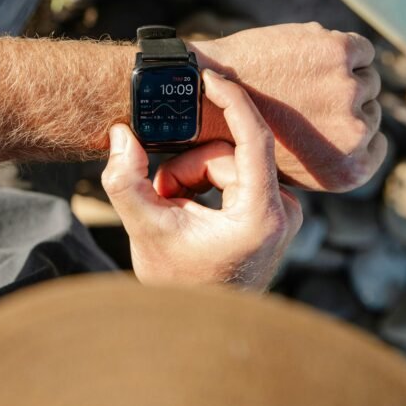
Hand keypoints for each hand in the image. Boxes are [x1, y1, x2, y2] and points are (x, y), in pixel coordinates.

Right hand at [102, 70, 302, 290]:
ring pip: (230, 163)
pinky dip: (207, 185)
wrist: (201, 327)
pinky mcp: (277, 211)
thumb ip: (125, 178)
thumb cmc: (177, 285)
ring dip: (193, 178)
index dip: (232, 101)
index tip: (208, 77)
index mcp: (261, 217)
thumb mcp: (144, 228)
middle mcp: (284, 213)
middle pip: (229, 154)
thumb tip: (121, 132)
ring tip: (174, 210)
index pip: (255, 139)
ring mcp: (284, 212)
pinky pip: (238, 174)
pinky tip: (191, 211)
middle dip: (186, 169)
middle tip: (161, 198)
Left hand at [191, 22, 385, 191]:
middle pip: (369, 106)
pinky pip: (360, 48)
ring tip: (300, 75)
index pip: (374, 142)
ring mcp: (349, 91)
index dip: (348, 127)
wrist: (201, 98)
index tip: (323, 117)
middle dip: (342, 98)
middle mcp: (356, 134)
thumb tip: (354, 138)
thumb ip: (323, 158)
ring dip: (340, 71)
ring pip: (364, 75)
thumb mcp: (286, 166)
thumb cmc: (235, 134)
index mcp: (348, 171)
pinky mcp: (339, 54)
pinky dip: (341, 48)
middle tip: (304, 93)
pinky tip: (309, 53)